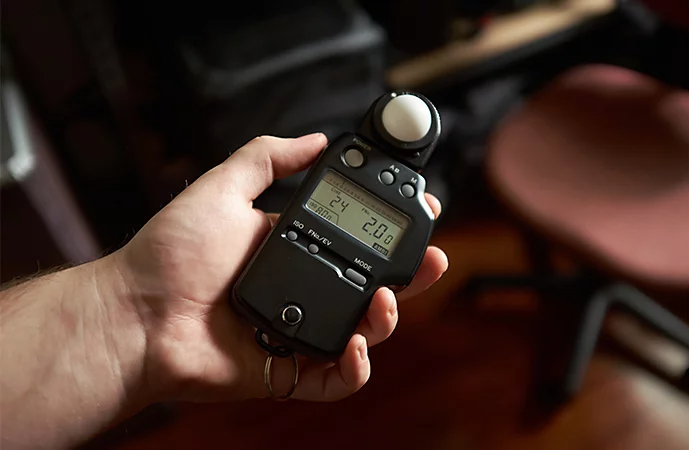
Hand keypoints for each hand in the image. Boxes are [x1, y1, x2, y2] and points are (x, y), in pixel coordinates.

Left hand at [117, 134, 447, 401]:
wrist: (135, 313)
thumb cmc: (170, 254)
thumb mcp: (222, 187)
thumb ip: (268, 156)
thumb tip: (316, 138)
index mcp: (295, 249)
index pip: (357, 240)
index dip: (391, 230)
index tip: (420, 211)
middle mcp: (303, 289)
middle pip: (373, 287)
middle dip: (411, 276)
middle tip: (434, 259)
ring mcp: (298, 331)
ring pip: (364, 333)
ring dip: (389, 319)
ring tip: (386, 299)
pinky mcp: (286, 371)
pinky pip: (335, 380)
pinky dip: (356, 369)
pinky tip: (357, 345)